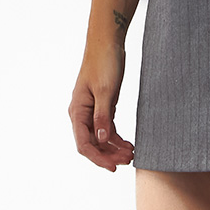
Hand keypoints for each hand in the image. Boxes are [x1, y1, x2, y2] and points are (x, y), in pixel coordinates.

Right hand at [68, 42, 135, 171]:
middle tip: (128, 161)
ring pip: (101, 140)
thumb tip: (101, 140)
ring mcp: (92, 113)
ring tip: (131, 154)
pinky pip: (108, 130)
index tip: (113, 167)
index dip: (98, 158)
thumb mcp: (105, 91)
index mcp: (77, 111)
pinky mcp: (102, 108)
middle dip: (109, 155)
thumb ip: (103, 117)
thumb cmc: (104, 62)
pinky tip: (129, 146)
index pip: (84, 144)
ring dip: (115, 150)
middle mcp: (82, 115)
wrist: (108, 42)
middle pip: (92, 145)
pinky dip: (117, 140)